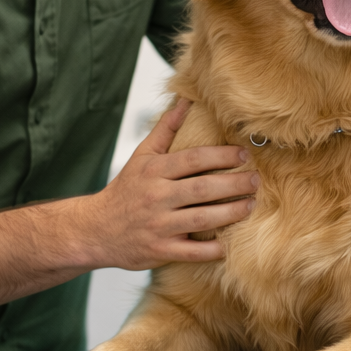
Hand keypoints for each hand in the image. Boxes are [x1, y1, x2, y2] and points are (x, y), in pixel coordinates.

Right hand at [81, 100, 257, 267]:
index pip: (193, 159)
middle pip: (203, 188)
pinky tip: (231, 243)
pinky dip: (214, 249)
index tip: (244, 154)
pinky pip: (193, 252)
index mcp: (154, 171)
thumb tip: (185, 99)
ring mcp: (159, 226)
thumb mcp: (141, 155)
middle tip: (256, 180)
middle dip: (234, 184)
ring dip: (232, 212)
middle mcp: (157, 197)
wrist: (95, 229)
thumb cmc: (125, 189)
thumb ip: (166, 128)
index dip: (222, 156)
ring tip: (251, 205)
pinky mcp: (160, 250)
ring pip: (203, 219)